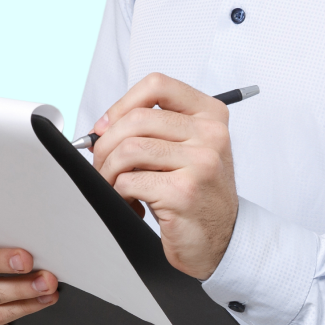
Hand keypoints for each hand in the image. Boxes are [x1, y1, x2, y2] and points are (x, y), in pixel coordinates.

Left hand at [90, 73, 237, 280]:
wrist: (222, 239)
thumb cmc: (197, 192)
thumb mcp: (185, 148)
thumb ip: (153, 129)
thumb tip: (101, 127)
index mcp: (210, 114)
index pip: (157, 85)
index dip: (122, 103)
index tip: (106, 126)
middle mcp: (210, 134)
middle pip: (137, 119)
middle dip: (106, 143)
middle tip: (102, 164)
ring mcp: (200, 162)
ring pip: (129, 150)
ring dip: (109, 171)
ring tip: (116, 185)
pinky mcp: (184, 192)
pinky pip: (130, 181)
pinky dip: (119, 193)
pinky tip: (132, 203)